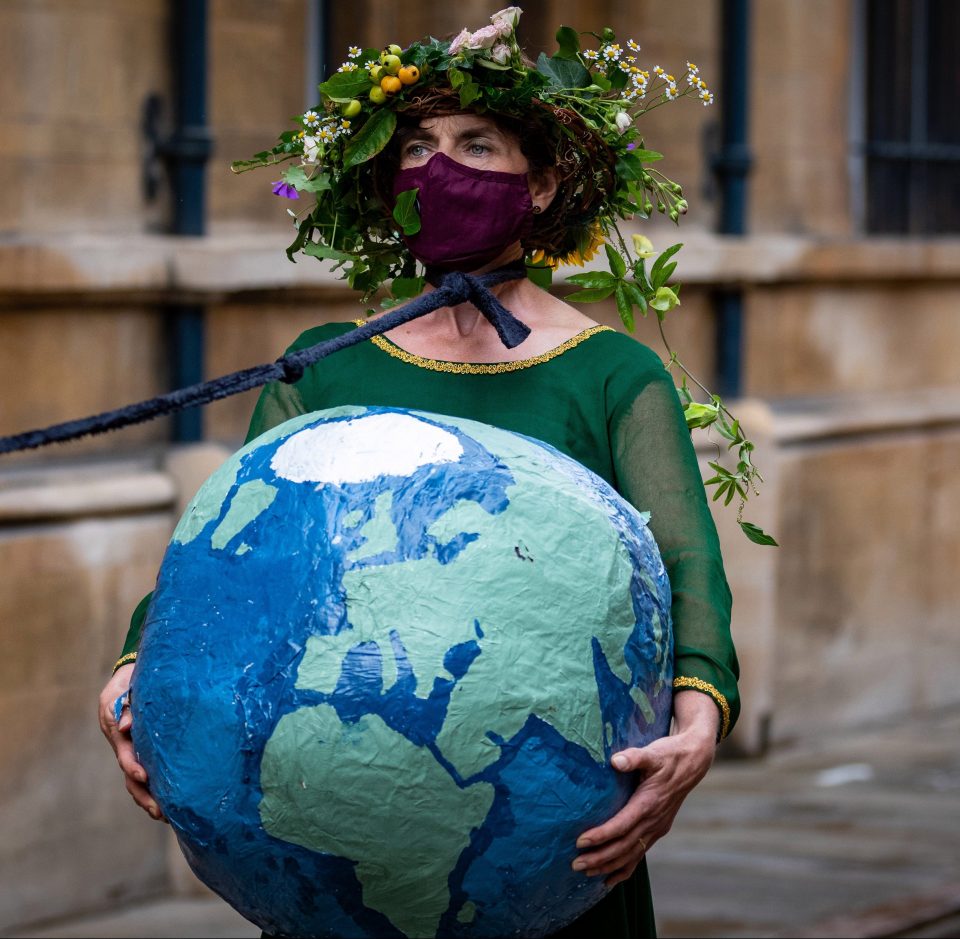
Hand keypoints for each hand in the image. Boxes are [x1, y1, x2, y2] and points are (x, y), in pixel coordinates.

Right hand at [97, 663, 165, 821]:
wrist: (135, 670)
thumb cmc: (134, 675)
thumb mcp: (126, 683)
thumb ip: (127, 703)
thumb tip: (126, 726)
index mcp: (115, 725)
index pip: (124, 751)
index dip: (133, 766)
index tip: (144, 777)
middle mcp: (121, 740)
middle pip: (129, 773)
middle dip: (143, 794)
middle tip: (160, 811)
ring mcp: (131, 746)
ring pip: (136, 779)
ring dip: (148, 797)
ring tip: (165, 816)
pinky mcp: (143, 748)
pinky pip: (146, 772)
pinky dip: (154, 788)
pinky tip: (169, 803)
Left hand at [572, 691, 718, 886]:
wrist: (692, 762)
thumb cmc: (669, 755)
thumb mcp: (653, 752)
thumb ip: (634, 757)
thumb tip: (616, 761)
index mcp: (649, 803)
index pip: (622, 825)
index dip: (602, 836)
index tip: (581, 842)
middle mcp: (653, 821)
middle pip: (624, 846)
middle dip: (600, 858)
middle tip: (575, 864)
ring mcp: (657, 828)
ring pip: (631, 855)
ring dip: (609, 866)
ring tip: (586, 872)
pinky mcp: (657, 829)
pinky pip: (640, 854)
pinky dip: (625, 869)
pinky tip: (610, 880)